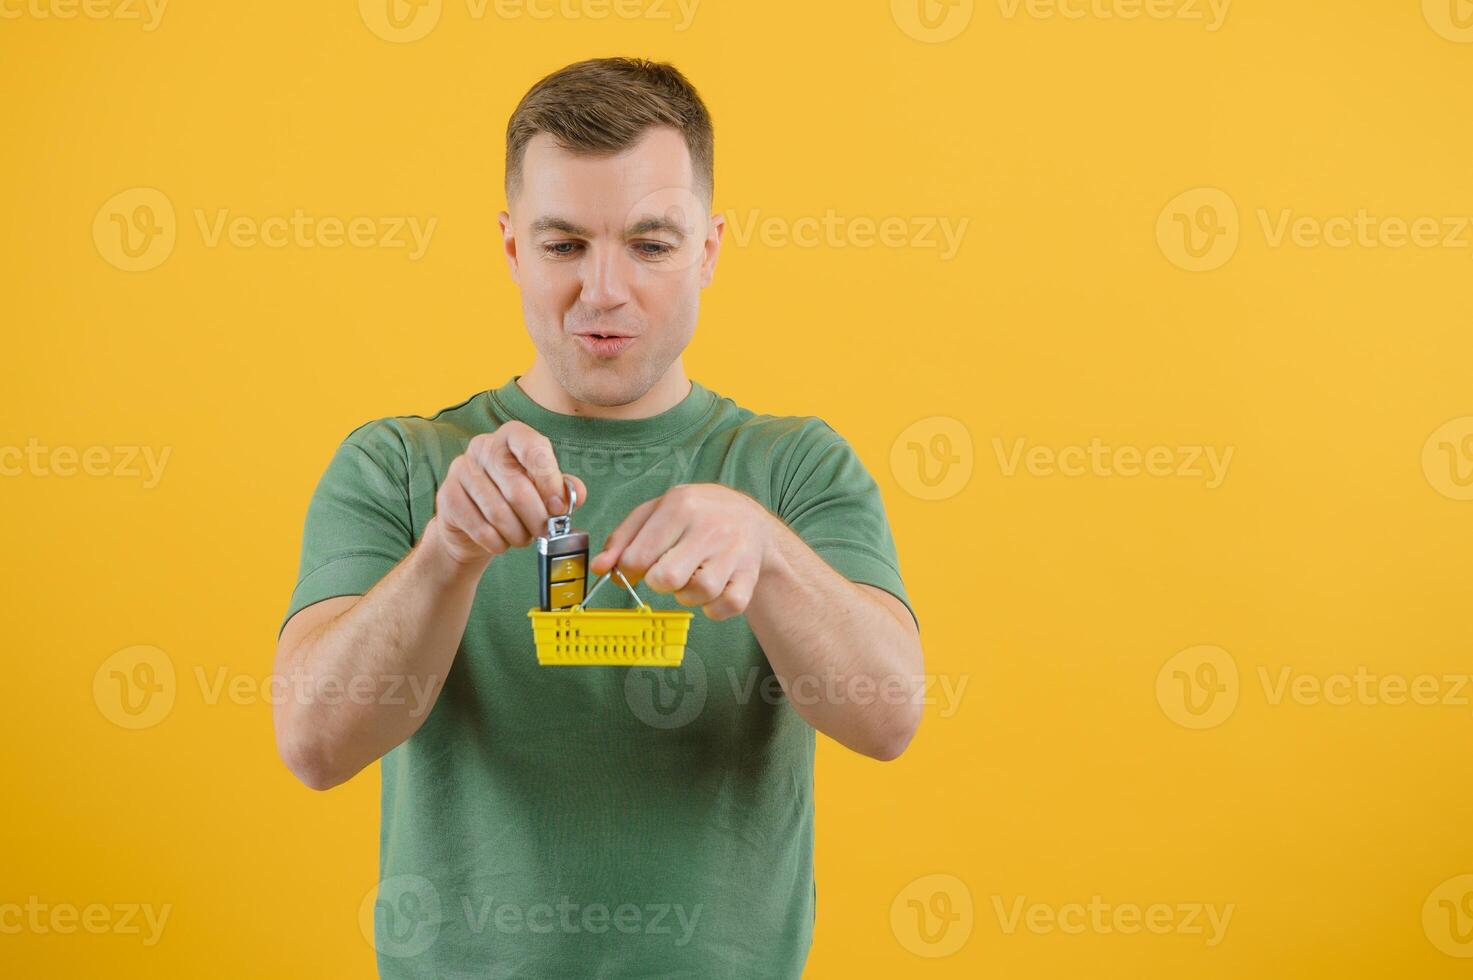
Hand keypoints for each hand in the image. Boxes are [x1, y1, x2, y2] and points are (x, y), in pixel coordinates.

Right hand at [429, 421, 585, 566]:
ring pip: (498, 511)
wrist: (475, 525)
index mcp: (512, 436)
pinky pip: (479, 527)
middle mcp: (483, 446)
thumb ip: (563, 490)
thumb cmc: (516, 502)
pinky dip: (497, 542)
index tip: (558, 508)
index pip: (533, 447)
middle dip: (536, 517)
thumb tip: (577, 492)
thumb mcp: (544, 492)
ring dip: (517, 533)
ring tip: (523, 538)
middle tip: (545, 532)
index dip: (549, 480)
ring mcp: (461, 469)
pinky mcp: (447, 495)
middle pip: (516, 486)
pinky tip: (502, 542)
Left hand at [589, 483, 777, 620]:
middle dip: (659, 582)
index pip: (638, 556)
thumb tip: (599, 568)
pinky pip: (728, 606)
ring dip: (687, 595)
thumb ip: (622, 539)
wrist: (750, 519)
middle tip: (667, 571)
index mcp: (680, 505)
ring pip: (699, 593)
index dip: (630, 570)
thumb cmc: (694, 516)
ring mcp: (734, 551)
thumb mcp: (655, 512)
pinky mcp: (750, 574)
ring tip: (691, 577)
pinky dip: (714, 608)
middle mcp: (710, 526)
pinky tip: (712, 591)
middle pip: (666, 578)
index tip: (638, 567)